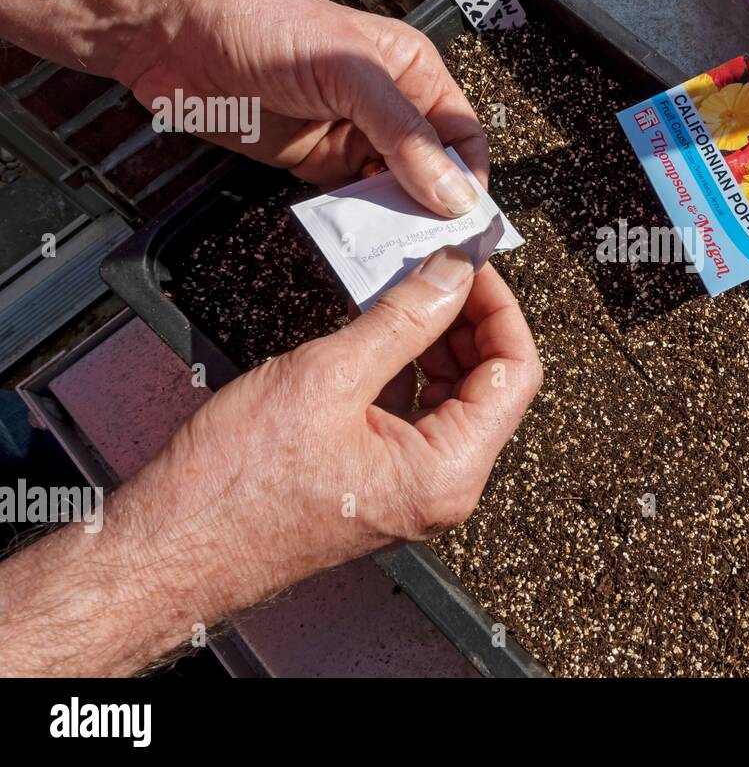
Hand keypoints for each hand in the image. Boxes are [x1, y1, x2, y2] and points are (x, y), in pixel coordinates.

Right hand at [0, 251, 540, 675]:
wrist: (166, 550)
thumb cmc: (231, 489)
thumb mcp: (327, 377)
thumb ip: (404, 319)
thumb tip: (452, 273)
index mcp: (446, 474)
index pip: (517, 374)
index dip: (500, 308)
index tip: (471, 263)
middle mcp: (440, 489)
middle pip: (490, 384)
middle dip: (467, 319)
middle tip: (437, 266)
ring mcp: (409, 488)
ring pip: (451, 395)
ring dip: (434, 338)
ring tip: (403, 288)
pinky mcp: (376, 480)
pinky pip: (411, 412)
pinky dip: (402, 365)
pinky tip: (376, 328)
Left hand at [121, 0, 486, 216]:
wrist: (176, 37)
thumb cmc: (263, 26)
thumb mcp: (348, 73)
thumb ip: (403, 133)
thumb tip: (453, 192)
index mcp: (411, 71)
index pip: (461, 133)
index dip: (470, 176)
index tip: (468, 222)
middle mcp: (388, 107)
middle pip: (433, 169)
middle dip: (436, 207)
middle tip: (437, 248)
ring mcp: (352, 138)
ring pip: (395, 192)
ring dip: (398, 221)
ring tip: (402, 252)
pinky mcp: (316, 164)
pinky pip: (351, 203)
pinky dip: (360, 225)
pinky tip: (363, 243)